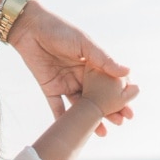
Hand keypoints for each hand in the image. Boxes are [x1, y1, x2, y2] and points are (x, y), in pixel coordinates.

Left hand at [7, 2, 133, 136]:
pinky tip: (74, 131)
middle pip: (97, 97)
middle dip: (109, 111)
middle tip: (120, 123)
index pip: (109, 84)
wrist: (30, 27)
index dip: (120, 97)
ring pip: (80, 106)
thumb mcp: (84, 44)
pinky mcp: (50, 88)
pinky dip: (64, 119)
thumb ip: (104, 59)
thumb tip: (127, 72)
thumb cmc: (60, 30)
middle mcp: (81, 75)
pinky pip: (57, 107)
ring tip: (103, 132)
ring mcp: (66, 83)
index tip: (130, 109)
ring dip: (90, 119)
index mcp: (92, 64)